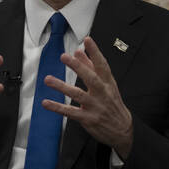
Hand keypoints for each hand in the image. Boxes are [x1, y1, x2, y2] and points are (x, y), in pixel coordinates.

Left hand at [43, 36, 133, 157]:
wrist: (122, 129)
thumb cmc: (112, 103)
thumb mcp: (107, 84)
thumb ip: (92, 67)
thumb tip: (80, 52)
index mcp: (107, 83)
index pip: (102, 65)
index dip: (95, 52)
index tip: (88, 40)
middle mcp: (102, 93)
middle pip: (90, 78)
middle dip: (78, 66)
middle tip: (65, 57)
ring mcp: (94, 106)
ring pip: (77, 94)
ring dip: (62, 86)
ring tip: (48, 79)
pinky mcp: (87, 118)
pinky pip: (70, 112)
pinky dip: (58, 107)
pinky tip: (46, 102)